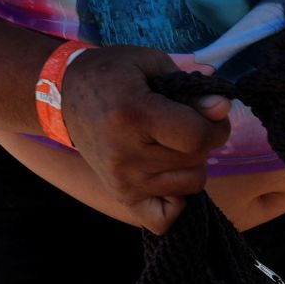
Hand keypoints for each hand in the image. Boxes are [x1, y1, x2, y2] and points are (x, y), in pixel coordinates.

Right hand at [60, 45, 231, 232]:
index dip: (216, 126)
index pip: (197, 138)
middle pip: (196, 161)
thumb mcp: (150, 63)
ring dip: (191, 165)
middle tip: (180, 125)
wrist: (62, 94)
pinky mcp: (121, 196)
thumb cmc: (112, 74)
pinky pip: (164, 220)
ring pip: (191, 185)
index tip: (209, 114)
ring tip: (170, 145)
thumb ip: (190, 89)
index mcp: (132, 116)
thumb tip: (222, 109)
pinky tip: (168, 177)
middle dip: (201, 141)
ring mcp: (122, 180)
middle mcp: (125, 155)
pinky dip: (176, 202)